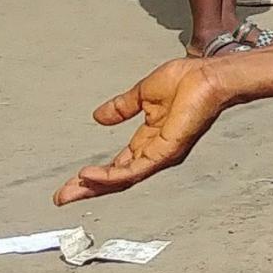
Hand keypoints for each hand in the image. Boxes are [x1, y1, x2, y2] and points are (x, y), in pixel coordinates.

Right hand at [57, 59, 237, 203]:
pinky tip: (90, 175)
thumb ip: (122, 107)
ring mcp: (162, 154)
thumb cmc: (189, 81)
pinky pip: (135, 170)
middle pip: (117, 178)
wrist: (209, 76)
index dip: (95, 175)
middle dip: (89, 188)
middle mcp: (156, 151)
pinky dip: (111, 175)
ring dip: (95, 186)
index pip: (118, 164)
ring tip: (71, 190)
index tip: (71, 182)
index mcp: (150, 139)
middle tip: (63, 197)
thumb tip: (99, 117)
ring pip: (124, 178)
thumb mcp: (143, 94)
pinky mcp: (167, 151)